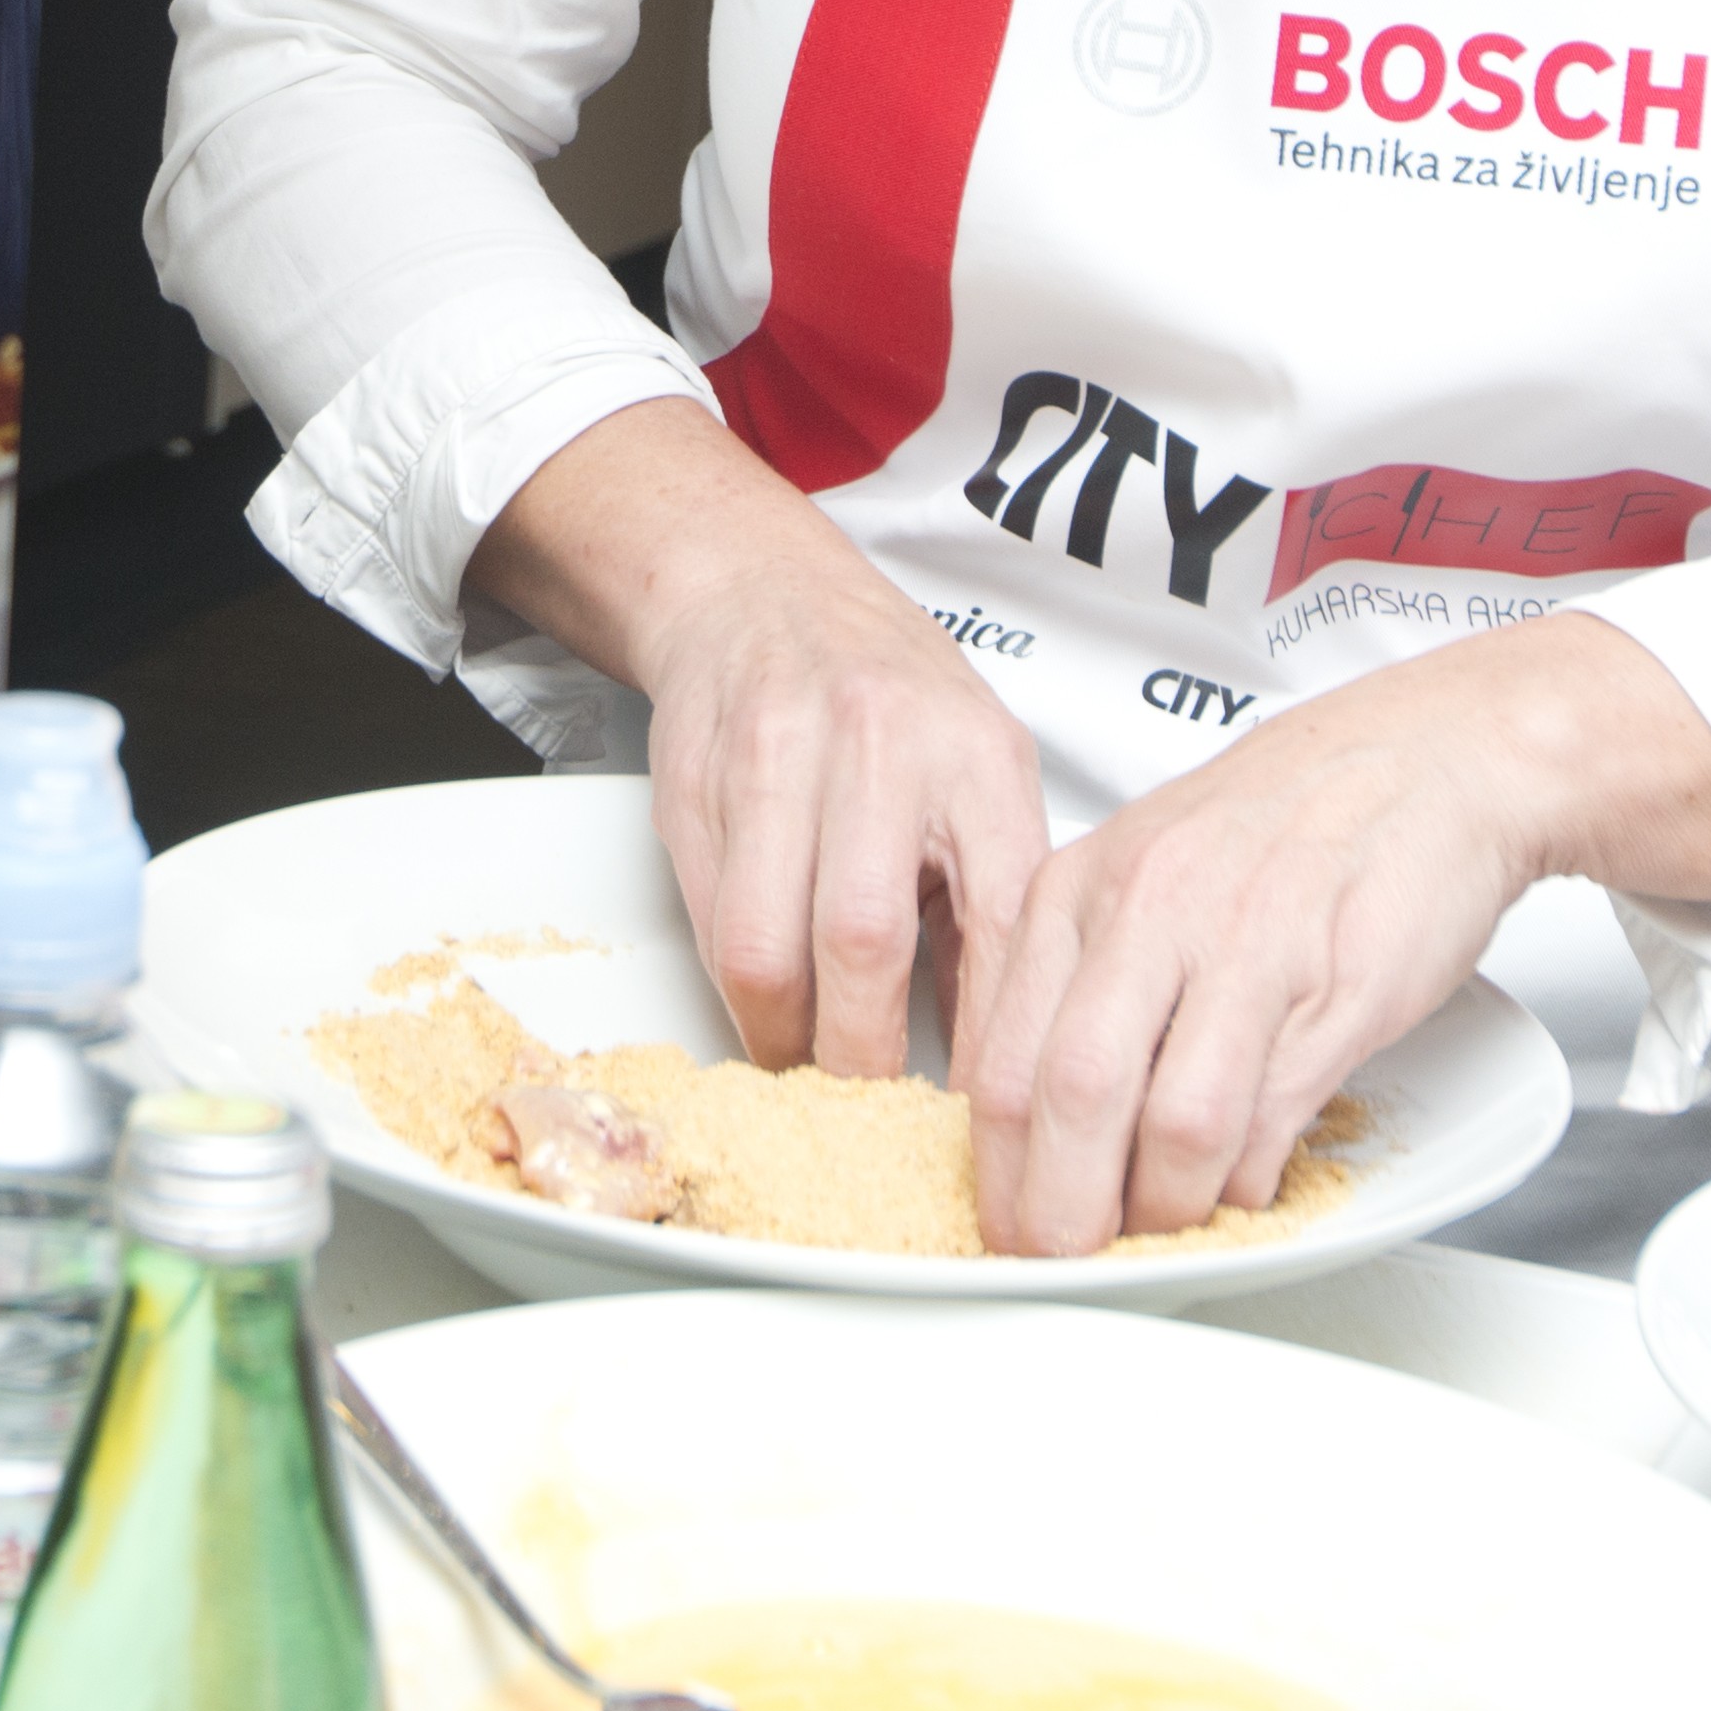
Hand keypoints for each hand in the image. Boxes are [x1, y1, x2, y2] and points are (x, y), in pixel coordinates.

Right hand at [617, 512, 1049, 1089]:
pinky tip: (762, 997)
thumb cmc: (889, 695)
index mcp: (978, 759)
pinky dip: (734, 985)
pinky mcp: (698, 783)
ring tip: (805, 1059)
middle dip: (861, 1054)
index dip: (992, 1039)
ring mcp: (779, 760)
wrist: (762, 594)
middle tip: (870, 1106)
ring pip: (765, 943)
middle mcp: (882, 749)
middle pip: (864, 941)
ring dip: (782, 1032)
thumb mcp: (982, 772)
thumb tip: (1012, 1047)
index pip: (1000, 922)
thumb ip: (997, 898)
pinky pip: (709, 920)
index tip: (988, 1116)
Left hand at [948, 623, 1582, 1254]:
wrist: (1430, 758)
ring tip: (1163, 1228)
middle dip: (1058, 1213)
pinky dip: (1247, 1178)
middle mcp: (1150, 910)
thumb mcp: (1144, 868)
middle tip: (1065, 1261)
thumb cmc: (1285, 821)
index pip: (999, 1057)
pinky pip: (1270, 1119)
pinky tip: (1241, 1181)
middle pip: (1068, 1099)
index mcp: (1080, 887)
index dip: (994, 1172)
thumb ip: (1083, 977)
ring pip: (1170, 1124)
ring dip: (1163, 1208)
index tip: (1003, 1224)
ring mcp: (1245, 949)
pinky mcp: (1335, 990)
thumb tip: (1035, 1116)